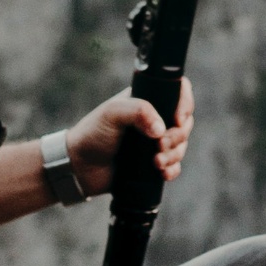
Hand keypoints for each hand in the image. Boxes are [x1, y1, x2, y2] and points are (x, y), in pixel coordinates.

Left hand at [68, 76, 192, 197]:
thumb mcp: (112, 113)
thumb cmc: (92, 133)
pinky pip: (174, 166)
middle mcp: (154, 120)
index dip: (185, 104)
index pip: (178, 93)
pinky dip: (172, 169)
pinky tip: (162, 173)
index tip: (178, 119)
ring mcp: (155, 143)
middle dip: (177, 136)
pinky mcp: (153, 164)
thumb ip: (138, 111)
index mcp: (146, 101)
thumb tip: (161, 128)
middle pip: (184, 123)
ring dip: (174, 155)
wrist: (80, 166)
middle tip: (159, 145)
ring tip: (155, 163)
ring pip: (181, 146)